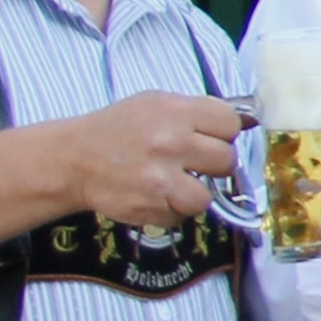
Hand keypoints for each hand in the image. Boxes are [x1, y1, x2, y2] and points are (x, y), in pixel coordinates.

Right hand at [59, 90, 259, 230]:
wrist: (73, 159)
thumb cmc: (119, 129)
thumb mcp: (156, 104)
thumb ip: (199, 112)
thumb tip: (248, 121)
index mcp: (175, 111)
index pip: (230, 123)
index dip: (223, 133)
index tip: (210, 136)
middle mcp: (171, 143)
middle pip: (226, 160)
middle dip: (212, 164)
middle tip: (191, 162)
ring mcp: (160, 178)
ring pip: (207, 196)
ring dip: (194, 193)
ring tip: (174, 183)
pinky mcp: (150, 206)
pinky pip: (181, 216)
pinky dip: (171, 210)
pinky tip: (154, 195)